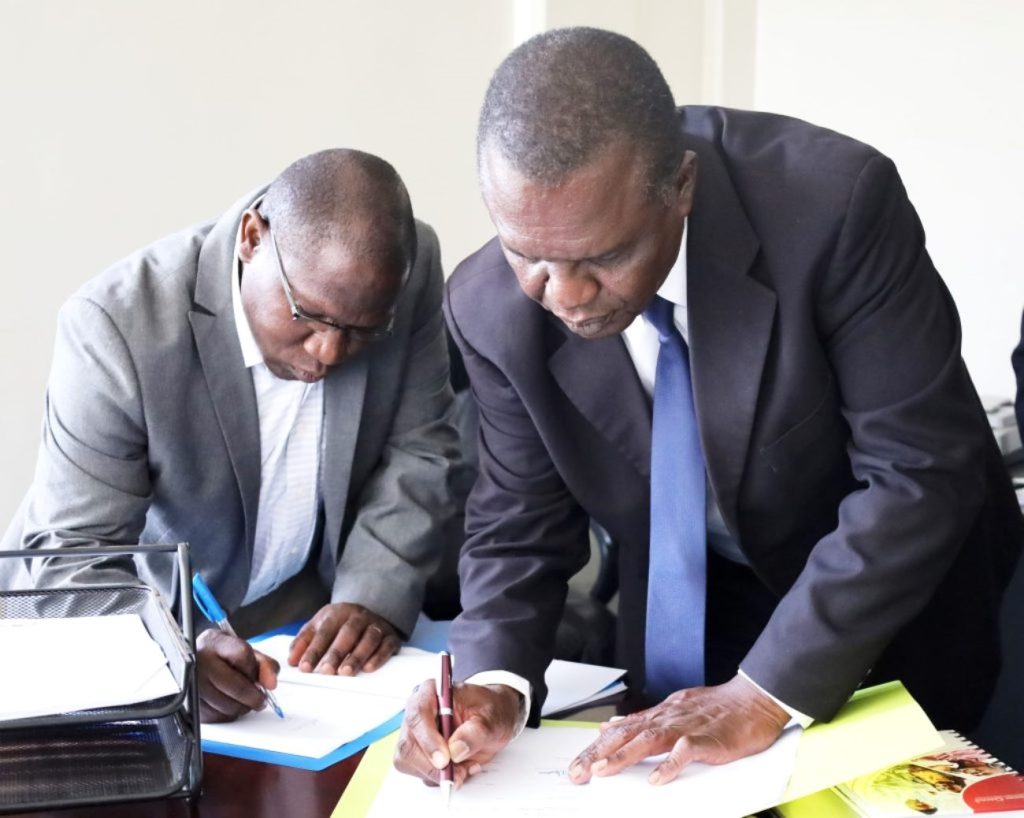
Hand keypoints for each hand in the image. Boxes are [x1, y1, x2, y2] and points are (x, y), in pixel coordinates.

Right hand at [196, 628, 279, 722]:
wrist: (197, 662)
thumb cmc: (223, 656)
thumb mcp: (245, 651)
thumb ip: (264, 664)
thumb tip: (271, 683)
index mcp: (215, 642)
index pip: (242, 655)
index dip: (256, 670)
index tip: (262, 678)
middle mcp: (200, 662)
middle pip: (236, 685)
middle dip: (254, 696)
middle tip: (261, 699)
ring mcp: (193, 684)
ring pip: (228, 705)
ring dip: (243, 707)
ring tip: (244, 700)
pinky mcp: (191, 704)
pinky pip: (218, 716)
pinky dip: (229, 714)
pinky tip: (230, 703)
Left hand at [287, 602, 400, 674]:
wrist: (373, 610)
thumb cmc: (340, 625)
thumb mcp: (319, 626)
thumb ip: (304, 641)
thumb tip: (292, 660)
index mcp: (338, 612)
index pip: (324, 631)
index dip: (314, 649)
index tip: (304, 667)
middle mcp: (359, 616)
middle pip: (348, 633)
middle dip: (336, 653)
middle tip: (326, 671)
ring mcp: (376, 625)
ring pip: (368, 638)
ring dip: (357, 655)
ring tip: (345, 672)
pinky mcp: (391, 636)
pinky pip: (387, 645)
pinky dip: (379, 657)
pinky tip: (369, 668)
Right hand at [393, 681, 522, 788]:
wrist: (492, 719)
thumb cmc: (490, 711)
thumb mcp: (492, 719)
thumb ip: (475, 733)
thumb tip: (455, 750)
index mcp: (432, 692)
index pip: (418, 714)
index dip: (428, 740)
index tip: (445, 759)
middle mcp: (418, 711)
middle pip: (408, 744)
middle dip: (432, 765)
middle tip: (458, 773)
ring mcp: (415, 733)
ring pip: (410, 762)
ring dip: (437, 773)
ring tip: (465, 766)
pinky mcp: (417, 753)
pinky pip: (420, 773)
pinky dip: (440, 777)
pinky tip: (459, 768)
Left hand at [568, 675, 789, 785]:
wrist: (754, 698)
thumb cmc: (718, 707)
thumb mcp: (674, 708)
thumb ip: (644, 719)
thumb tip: (613, 725)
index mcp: (659, 715)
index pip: (621, 731)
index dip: (596, 748)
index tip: (577, 764)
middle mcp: (667, 719)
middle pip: (627, 735)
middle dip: (600, 754)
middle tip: (578, 773)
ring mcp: (687, 727)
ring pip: (650, 740)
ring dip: (624, 756)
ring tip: (603, 771)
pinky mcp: (710, 739)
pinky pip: (688, 751)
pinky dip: (671, 764)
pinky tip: (657, 779)